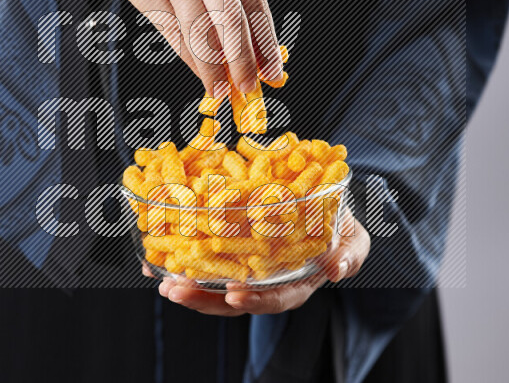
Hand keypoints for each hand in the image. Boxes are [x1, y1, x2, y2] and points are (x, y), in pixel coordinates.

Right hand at [74, 0, 283, 94]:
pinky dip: (189, 59)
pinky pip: (174, 35)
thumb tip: (254, 56)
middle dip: (242, 61)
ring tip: (220, 91)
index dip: (266, 43)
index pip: (256, 5)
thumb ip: (233, 3)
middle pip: (230, 20)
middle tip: (247, 87)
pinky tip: (199, 73)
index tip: (273, 72)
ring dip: (212, 70)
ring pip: (199, 33)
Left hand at [148, 218, 369, 315]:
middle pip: (233, 300)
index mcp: (296, 283)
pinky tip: (153, 261)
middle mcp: (267, 283)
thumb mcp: (355, 239)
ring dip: (187, 286)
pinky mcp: (230, 255)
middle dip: (203, 299)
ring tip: (162, 281)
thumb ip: (350, 255)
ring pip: (213, 286)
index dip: (255, 300)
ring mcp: (246, 271)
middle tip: (177, 290)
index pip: (275, 299)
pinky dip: (179, 263)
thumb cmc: (341, 228)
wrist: (326, 209)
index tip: (233, 294)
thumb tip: (336, 269)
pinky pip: (204, 265)